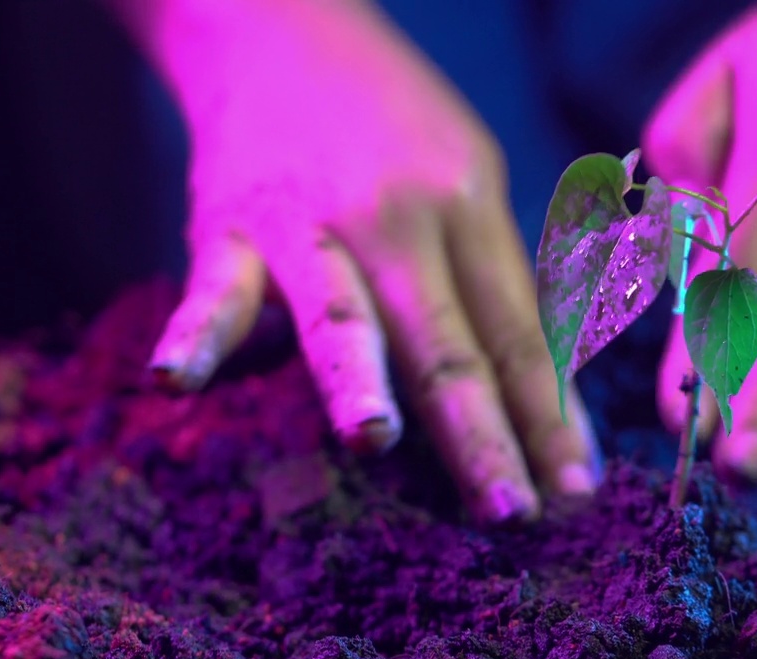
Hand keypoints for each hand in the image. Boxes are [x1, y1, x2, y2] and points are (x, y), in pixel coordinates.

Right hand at [119, 0, 599, 521]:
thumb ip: (490, 280)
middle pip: (446, 343)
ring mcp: (308, 225)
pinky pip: (212, 291)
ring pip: (340, 315)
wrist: (279, 31)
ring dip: (358, 380)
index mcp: (468, 207)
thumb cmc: (393, 125)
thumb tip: (541, 386)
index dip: (551, 417)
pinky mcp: (227, 229)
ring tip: (376, 439)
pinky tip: (177, 383)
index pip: (519, 333)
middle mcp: (397, 218)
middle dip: (484, 434)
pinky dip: (194, 335)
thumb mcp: (467, 180)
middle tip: (515, 513)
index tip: (578, 491)